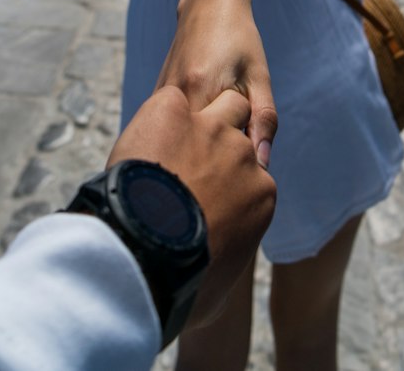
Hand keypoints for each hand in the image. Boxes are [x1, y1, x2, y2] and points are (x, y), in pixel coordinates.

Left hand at [108, 85, 276, 326]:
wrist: (146, 248)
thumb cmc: (182, 279)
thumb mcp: (216, 293)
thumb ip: (223, 275)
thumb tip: (212, 302)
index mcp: (261, 193)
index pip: (253, 173)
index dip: (229, 179)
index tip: (203, 192)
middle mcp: (243, 154)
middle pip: (240, 131)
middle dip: (219, 143)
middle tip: (185, 166)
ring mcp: (210, 127)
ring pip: (223, 103)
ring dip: (201, 117)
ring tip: (170, 140)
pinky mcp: (171, 108)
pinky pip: (170, 102)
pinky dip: (157, 116)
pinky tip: (142, 138)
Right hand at [155, 0, 277, 167]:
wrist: (208, 4)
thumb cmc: (239, 38)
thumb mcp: (259, 77)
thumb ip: (263, 119)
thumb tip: (264, 164)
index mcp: (201, 92)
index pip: (210, 153)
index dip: (227, 172)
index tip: (240, 179)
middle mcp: (173, 97)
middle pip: (188, 152)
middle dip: (208, 168)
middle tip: (228, 174)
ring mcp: (159, 97)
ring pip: (175, 143)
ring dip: (194, 154)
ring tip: (213, 159)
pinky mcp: (156, 97)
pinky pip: (167, 130)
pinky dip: (183, 140)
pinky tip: (198, 140)